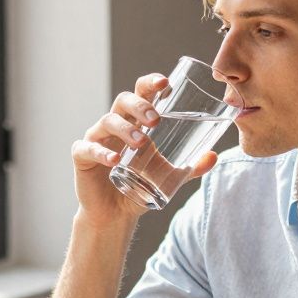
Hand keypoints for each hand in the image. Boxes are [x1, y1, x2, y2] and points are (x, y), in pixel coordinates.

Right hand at [72, 74, 218, 227]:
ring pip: (107, 121)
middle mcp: (115, 124)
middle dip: (140, 105)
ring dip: (125, 129)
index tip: (165, 84)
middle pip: (123, 101)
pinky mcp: (82, 156)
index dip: (150, 84)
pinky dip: (101, 152)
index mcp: (135, 121)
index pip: (141, 93)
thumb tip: (214, 156)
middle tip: (156, 120)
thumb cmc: (140, 185)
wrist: (116, 214)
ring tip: (141, 142)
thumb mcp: (169, 176)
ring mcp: (97, 138)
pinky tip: (115, 160)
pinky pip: (88, 148)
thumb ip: (191, 167)